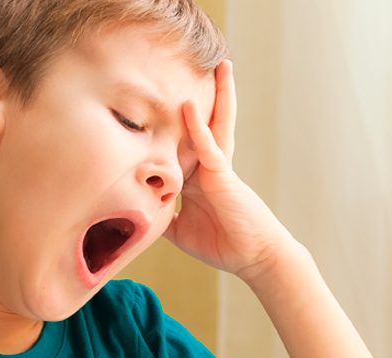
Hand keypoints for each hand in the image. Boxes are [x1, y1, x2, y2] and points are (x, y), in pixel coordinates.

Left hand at [163, 60, 294, 279]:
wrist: (254, 257)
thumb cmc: (222, 243)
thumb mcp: (180, 231)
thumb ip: (162, 216)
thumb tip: (137, 213)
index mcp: (199, 176)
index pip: (185, 142)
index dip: (178, 121)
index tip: (166, 98)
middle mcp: (209, 166)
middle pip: (205, 123)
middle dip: (207, 95)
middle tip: (203, 65)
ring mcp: (217, 168)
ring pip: (214, 124)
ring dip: (217, 95)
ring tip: (220, 66)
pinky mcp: (223, 176)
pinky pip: (209, 147)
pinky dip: (198, 127)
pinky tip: (189, 106)